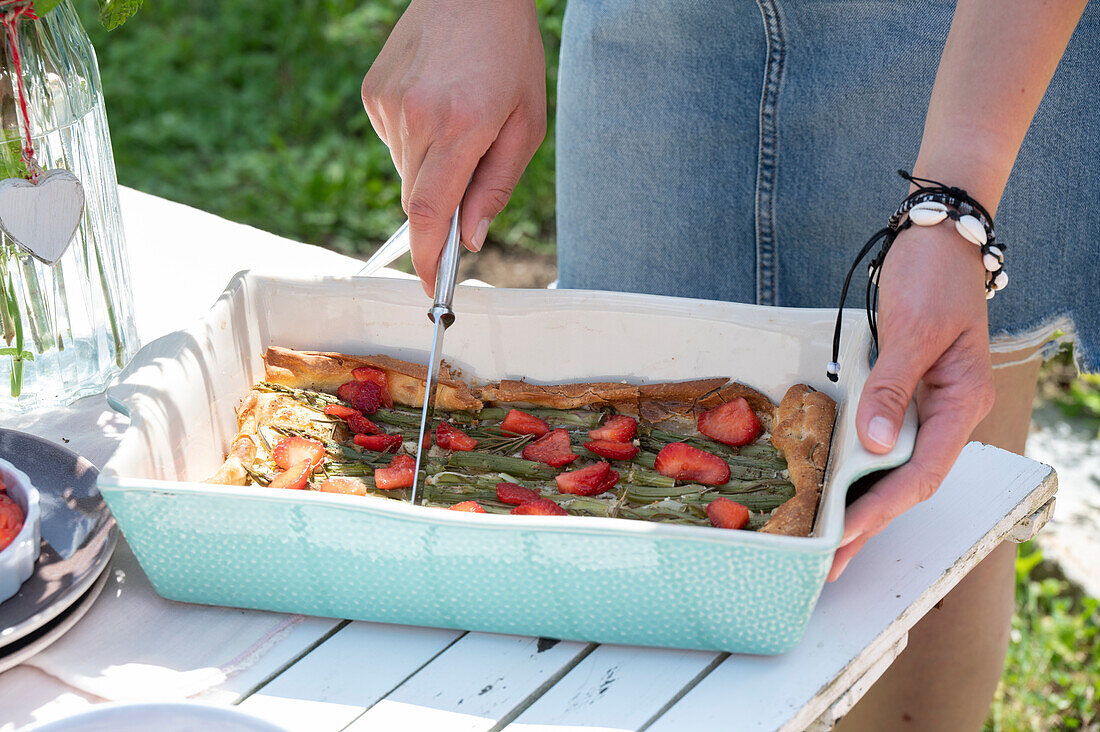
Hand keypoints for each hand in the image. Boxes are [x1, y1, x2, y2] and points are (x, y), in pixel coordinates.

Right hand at [361, 0, 545, 295]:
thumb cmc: (510, 54)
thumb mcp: (527, 123)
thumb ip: (497, 185)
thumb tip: (471, 238)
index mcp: (460, 125)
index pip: (430, 212)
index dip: (428, 259)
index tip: (432, 289)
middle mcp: (416, 116)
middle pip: (419, 199)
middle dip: (442, 210)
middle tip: (470, 180)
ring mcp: (388, 104)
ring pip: (406, 171)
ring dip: (433, 169)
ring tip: (460, 121)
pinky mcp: (373, 94)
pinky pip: (394, 143)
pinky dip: (417, 142)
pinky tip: (437, 106)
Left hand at [828, 224, 994, 580]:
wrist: (938, 238)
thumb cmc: (932, 276)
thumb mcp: (912, 330)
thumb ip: (893, 388)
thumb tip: (876, 446)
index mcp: (960, 403)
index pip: (921, 473)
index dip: (883, 509)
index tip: (846, 536)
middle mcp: (946, 413)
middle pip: (907, 482)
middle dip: (869, 524)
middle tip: (830, 564)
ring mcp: (926, 406)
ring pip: (893, 468)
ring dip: (862, 503)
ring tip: (828, 541)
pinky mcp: (904, 393)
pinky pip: (882, 441)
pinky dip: (858, 468)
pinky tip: (835, 489)